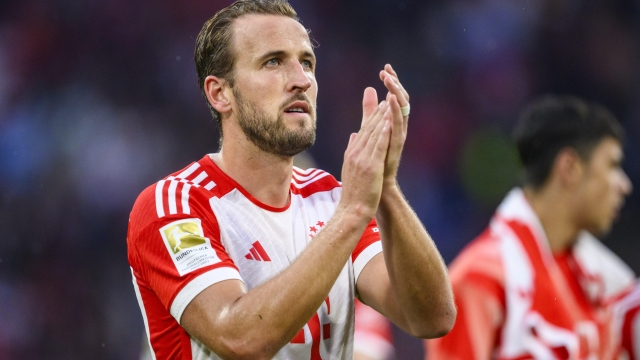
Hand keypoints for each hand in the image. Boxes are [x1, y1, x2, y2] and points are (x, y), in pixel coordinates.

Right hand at [340, 94, 392, 219]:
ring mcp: (362, 159)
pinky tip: (390, 122)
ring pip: (374, 134)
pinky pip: (379, 146)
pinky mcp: (371, 166)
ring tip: (390, 104)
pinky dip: (384, 132)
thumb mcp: (350, 168)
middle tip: (387, 97)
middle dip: (378, 112)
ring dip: (383, 117)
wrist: (352, 210)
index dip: (372, 116)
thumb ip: (352, 150)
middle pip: (368, 128)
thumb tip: (353, 135)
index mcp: (351, 153)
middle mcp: (355, 153)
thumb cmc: (353, 193)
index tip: (380, 104)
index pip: (363, 130)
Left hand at [379, 64, 409, 185]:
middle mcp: (398, 128)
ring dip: (395, 93)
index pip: (394, 98)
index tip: (385, 68)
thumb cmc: (375, 160)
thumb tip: (368, 93)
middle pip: (400, 100)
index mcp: (392, 123)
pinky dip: (394, 110)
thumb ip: (369, 112)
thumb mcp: (369, 130)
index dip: (392, 83)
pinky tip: (389, 98)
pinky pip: (398, 124)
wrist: (377, 185)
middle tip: (387, 71)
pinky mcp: (397, 144)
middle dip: (394, 84)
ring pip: (401, 110)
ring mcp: (399, 135)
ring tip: (389, 80)